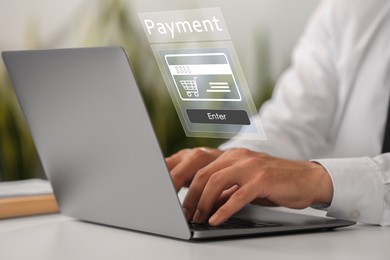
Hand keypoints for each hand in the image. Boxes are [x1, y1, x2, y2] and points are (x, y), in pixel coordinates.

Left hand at [167, 148, 332, 225]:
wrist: (306, 178)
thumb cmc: (274, 182)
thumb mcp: (244, 182)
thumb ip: (224, 189)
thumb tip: (202, 203)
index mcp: (231, 155)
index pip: (198, 163)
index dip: (180, 177)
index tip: (169, 193)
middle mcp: (238, 156)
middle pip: (203, 173)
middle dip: (189, 195)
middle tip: (183, 213)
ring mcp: (250, 166)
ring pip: (216, 182)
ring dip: (203, 203)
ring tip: (197, 217)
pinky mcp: (263, 179)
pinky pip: (237, 196)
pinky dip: (224, 210)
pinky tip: (215, 220)